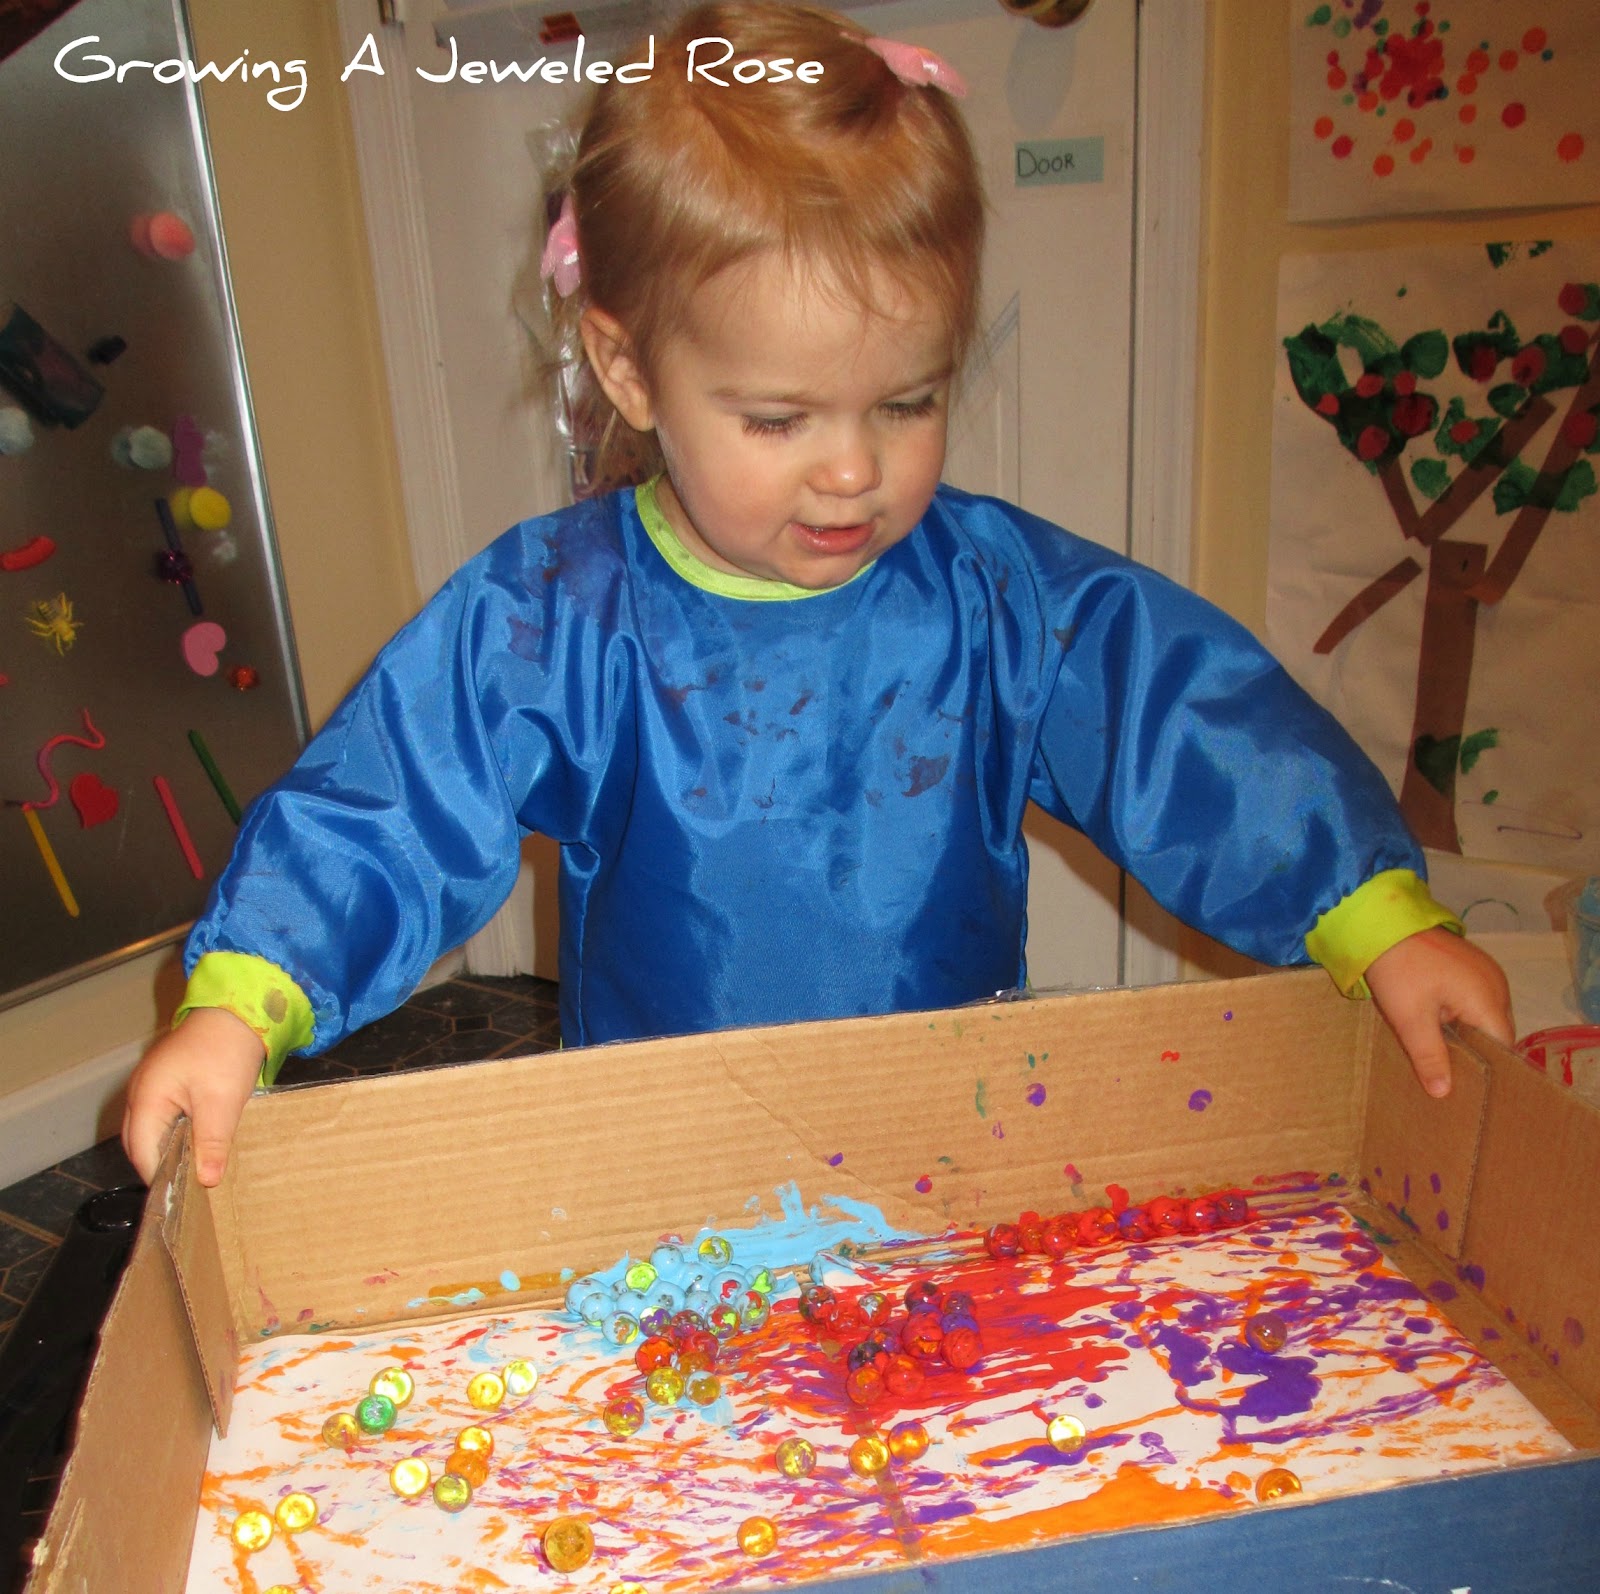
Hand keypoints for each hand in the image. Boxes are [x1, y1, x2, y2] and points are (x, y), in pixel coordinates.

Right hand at [121, 1007, 265, 1185]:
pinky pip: (162, 1117)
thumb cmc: (226, 1050)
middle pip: (141, 1145)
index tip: (185, 1198)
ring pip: (151, 1132)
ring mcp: (150, 1087)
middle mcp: (139, 1094)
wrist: (238, 1010)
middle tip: (193, 1188)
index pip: (142, 1154)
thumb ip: (211, 1143)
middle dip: (163, 1166)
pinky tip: (199, 1142)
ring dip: (170, 1150)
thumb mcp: (222, 1101)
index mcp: (145, 1099)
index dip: (162, 1177)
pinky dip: (176, 1133)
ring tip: (198, 1169)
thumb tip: (206, 1182)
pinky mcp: (165, 1083)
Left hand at [1364, 927, 1513, 1098]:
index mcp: (1489, 1000)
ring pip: (1482, 1015)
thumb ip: (1430, 1056)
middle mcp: (1497, 986)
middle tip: (1446, 1071)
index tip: (1464, 1085)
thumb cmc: (1399, 970)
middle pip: (1494, 1032)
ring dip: (1463, 1030)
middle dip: (1472, 1050)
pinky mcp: (1472, 964)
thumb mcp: (1410, 1019)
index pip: (1502, 1048)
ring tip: (1438, 1048)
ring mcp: (1486, 972)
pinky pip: (1474, 998)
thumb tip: (1445, 1093)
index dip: (1484, 1068)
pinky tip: (1435, 1019)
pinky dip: (1459, 1011)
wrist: (1383, 923)